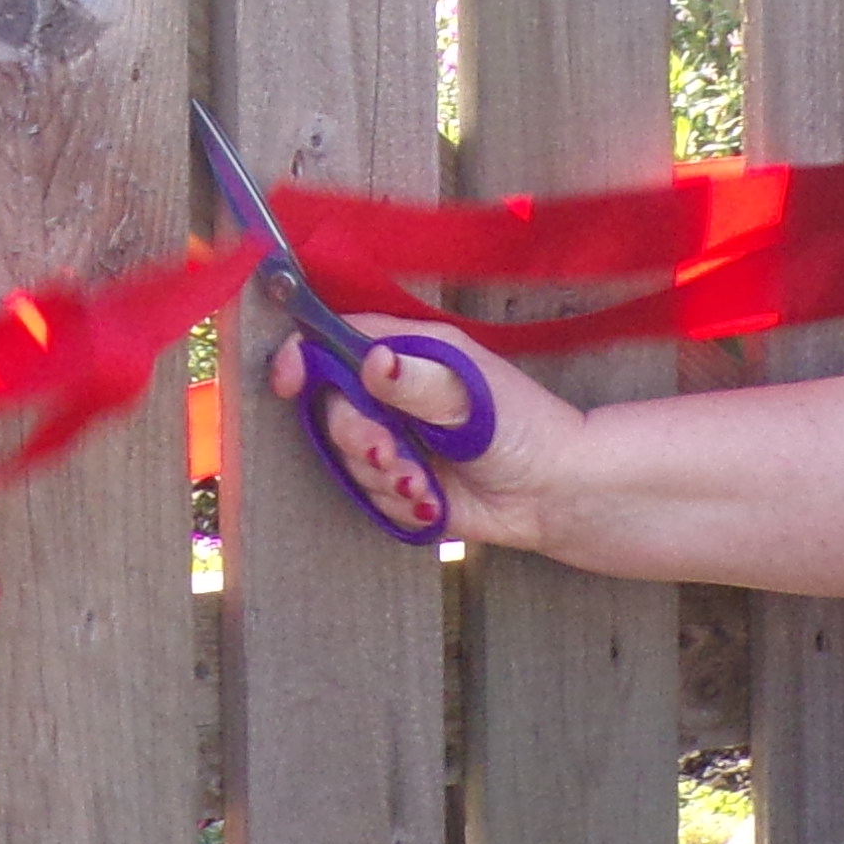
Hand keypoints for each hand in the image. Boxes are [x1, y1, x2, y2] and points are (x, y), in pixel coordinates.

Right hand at [264, 324, 574, 545]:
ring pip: (349, 458)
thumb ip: (417, 382)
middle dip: (356, 437)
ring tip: (426, 485)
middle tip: (388, 454)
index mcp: (409, 353)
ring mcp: (396, 437)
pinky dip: (399, 503)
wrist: (554, 492)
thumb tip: (374, 361)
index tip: (290, 382)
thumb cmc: (523, 428)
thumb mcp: (471, 397)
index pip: (337, 340)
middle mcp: (394, 392)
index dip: (305, 356)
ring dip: (384, 477)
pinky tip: (433, 501)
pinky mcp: (400, 481)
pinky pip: (371, 495)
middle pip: (333, 406)